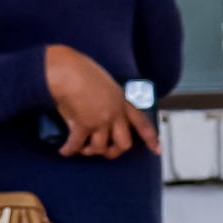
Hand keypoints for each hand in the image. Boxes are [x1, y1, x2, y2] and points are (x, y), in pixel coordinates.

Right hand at [40, 43, 160, 159]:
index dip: (150, 137)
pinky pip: (76, 145)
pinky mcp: (83, 126)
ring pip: (100, 148)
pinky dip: (69, 149)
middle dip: (114, 151)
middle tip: (104, 151)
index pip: (141, 122)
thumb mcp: (104, 83)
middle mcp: (115, 113)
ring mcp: (100, 121)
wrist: (68, 71)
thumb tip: (97, 110)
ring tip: (81, 149)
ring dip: (89, 151)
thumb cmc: (81, 70)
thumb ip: (108, 98)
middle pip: (124, 143)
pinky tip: (65, 151)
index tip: (157, 150)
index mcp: (121, 101)